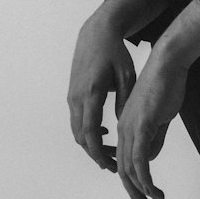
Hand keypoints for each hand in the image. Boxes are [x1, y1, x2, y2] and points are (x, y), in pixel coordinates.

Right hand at [68, 14, 137, 171]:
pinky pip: (76, 119)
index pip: (91, 132)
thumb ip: (124, 102)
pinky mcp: (72, 94)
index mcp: (91, 93)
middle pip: (80, 136)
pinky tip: (105, 133)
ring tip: (109, 153)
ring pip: (76, 130)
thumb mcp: (127, 76)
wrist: (96, 33)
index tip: (111, 165)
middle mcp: (77, 96)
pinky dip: (87, 131)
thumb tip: (123, 127)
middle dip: (95, 153)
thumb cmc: (115, 53)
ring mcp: (72, 95)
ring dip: (91, 144)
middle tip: (113, 165)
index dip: (99, 152)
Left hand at [114, 51, 188, 198]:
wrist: (167, 65)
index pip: (123, 160)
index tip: (143, 194)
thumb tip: (149, 159)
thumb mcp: (160, 119)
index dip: (131, 180)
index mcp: (125, 127)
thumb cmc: (165, 87)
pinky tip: (153, 189)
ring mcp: (130, 128)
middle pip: (122, 170)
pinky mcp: (141, 126)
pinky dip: (145, 178)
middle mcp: (123, 130)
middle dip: (134, 192)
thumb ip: (154, 139)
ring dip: (141, 189)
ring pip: (129, 169)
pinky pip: (140, 160)